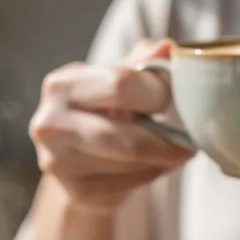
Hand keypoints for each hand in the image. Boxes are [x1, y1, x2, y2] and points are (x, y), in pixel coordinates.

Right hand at [29, 40, 193, 211]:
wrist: (74, 163)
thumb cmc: (100, 113)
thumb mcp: (114, 82)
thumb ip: (141, 65)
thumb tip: (168, 47)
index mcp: (61, 85)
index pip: (121, 84)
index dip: (159, 92)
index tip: (177, 99)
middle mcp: (50, 124)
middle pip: (126, 138)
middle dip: (165, 139)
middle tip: (189, 140)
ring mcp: (58, 163)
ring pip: (131, 162)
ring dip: (162, 158)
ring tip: (175, 151)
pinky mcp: (76, 192)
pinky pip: (129, 184)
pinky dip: (152, 175)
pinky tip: (155, 166)